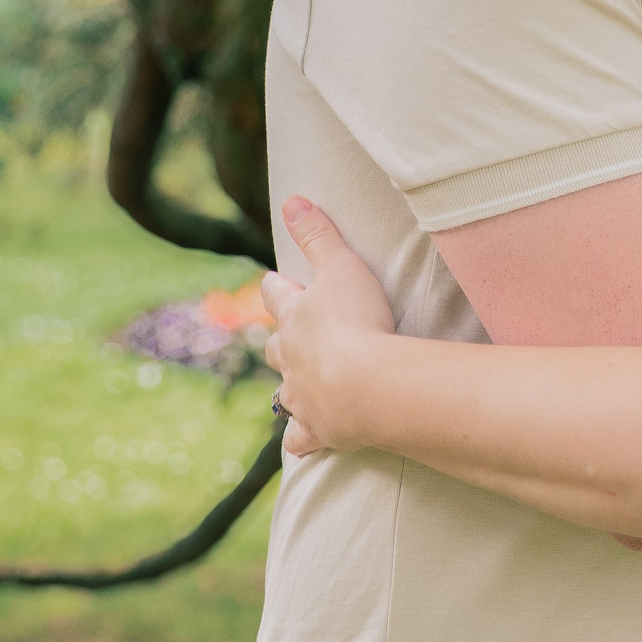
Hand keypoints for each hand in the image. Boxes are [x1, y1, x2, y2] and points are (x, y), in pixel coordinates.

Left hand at [263, 197, 399, 457]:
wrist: (365, 385)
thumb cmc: (356, 321)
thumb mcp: (341, 267)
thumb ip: (319, 234)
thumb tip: (291, 199)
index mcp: (295, 317)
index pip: (278, 295)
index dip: (278, 287)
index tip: (276, 282)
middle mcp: (290, 359)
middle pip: (277, 347)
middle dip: (281, 340)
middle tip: (288, 337)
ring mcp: (301, 397)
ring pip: (285, 394)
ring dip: (288, 390)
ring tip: (293, 390)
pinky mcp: (318, 430)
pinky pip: (301, 438)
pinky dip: (300, 439)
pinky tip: (301, 441)